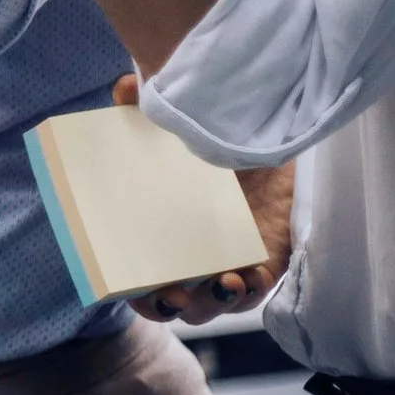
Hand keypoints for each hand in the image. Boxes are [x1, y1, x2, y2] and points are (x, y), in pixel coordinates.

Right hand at [109, 74, 297, 324]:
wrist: (268, 138)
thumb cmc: (209, 139)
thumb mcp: (174, 123)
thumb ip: (145, 106)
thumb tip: (127, 89)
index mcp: (158, 238)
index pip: (137, 281)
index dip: (135, 292)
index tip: (140, 286)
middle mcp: (189, 259)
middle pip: (174, 302)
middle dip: (173, 304)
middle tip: (176, 293)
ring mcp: (227, 265)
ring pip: (216, 304)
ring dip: (216, 301)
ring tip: (225, 281)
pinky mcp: (264, 263)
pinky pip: (256, 290)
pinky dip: (253, 289)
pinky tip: (251, 276)